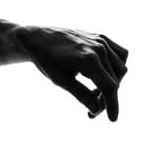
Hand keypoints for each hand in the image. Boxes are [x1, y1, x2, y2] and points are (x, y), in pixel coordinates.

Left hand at [12, 24, 128, 120]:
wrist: (37, 37)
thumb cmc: (46, 60)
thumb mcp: (59, 80)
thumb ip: (80, 94)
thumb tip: (96, 109)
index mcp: (88, 59)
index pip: (109, 87)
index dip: (112, 105)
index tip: (113, 119)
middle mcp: (98, 48)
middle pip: (114, 81)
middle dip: (106, 98)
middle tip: (91, 111)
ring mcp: (101, 41)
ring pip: (121, 69)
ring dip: (112, 83)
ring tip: (94, 92)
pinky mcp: (102, 37)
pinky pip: (120, 55)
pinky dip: (116, 67)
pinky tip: (103, 75)